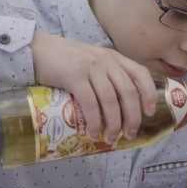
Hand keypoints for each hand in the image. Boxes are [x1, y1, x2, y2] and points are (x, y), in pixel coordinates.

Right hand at [29, 31, 155, 142]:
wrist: (36, 48)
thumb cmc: (64, 59)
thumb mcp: (92, 61)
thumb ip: (105, 75)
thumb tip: (117, 106)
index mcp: (114, 58)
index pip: (140, 73)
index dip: (149, 93)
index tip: (150, 112)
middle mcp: (106, 61)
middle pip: (128, 92)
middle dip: (132, 117)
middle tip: (130, 134)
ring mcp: (91, 68)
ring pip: (111, 100)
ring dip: (113, 124)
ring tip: (111, 138)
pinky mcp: (74, 76)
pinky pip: (90, 103)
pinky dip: (93, 121)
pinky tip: (92, 132)